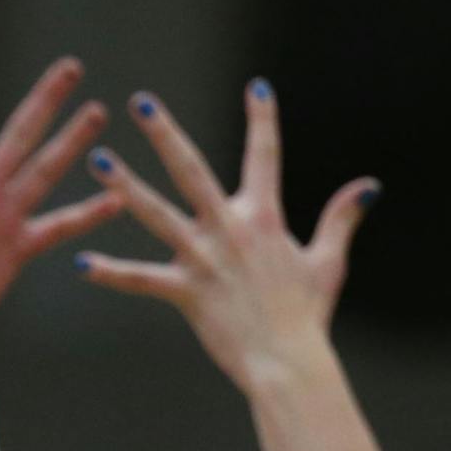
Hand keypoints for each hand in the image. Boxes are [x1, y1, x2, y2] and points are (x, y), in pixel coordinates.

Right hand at [0, 33, 118, 350]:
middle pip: (21, 133)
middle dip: (48, 97)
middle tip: (72, 67)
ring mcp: (5, 223)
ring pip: (47, 171)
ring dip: (75, 140)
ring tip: (98, 113)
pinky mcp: (18, 252)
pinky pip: (58, 229)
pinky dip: (86, 214)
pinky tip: (115, 198)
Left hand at [74, 81, 377, 390]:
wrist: (289, 363)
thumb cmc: (307, 316)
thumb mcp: (328, 262)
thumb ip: (340, 219)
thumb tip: (369, 186)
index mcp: (264, 218)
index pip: (265, 156)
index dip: (263, 119)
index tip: (256, 87)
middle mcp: (230, 230)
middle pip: (192, 170)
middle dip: (166, 134)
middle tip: (141, 103)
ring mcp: (205, 260)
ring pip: (157, 214)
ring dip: (125, 187)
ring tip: (98, 160)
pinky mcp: (186, 292)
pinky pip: (141, 280)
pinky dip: (112, 274)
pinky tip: (81, 265)